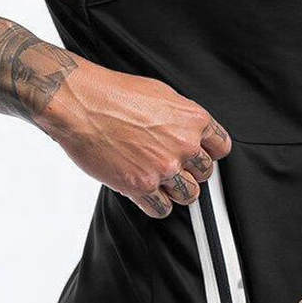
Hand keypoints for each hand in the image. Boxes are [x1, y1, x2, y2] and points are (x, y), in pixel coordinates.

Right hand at [38, 58, 231, 217]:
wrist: (81, 104)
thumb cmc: (113, 94)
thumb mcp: (160, 93)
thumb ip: (181, 117)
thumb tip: (189, 131)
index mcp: (192, 119)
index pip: (221, 147)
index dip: (209, 152)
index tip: (200, 156)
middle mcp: (183, 144)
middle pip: (206, 173)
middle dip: (190, 171)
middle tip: (171, 164)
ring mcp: (164, 167)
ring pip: (190, 195)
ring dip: (176, 190)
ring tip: (159, 179)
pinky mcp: (141, 186)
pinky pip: (162, 209)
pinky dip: (155, 204)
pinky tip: (144, 191)